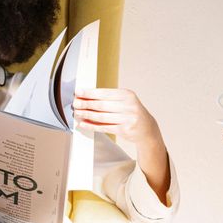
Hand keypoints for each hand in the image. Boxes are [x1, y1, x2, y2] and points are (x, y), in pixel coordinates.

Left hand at [74, 88, 171, 202]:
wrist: (147, 128)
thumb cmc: (131, 112)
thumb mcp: (124, 101)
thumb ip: (108, 98)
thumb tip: (86, 96)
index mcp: (127, 95)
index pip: (104, 93)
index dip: (89, 93)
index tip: (78, 92)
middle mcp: (128, 105)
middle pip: (101, 105)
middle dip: (85, 104)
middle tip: (75, 103)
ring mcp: (127, 118)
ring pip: (101, 116)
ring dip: (86, 115)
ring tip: (77, 113)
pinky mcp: (124, 130)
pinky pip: (104, 127)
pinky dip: (92, 126)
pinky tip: (84, 124)